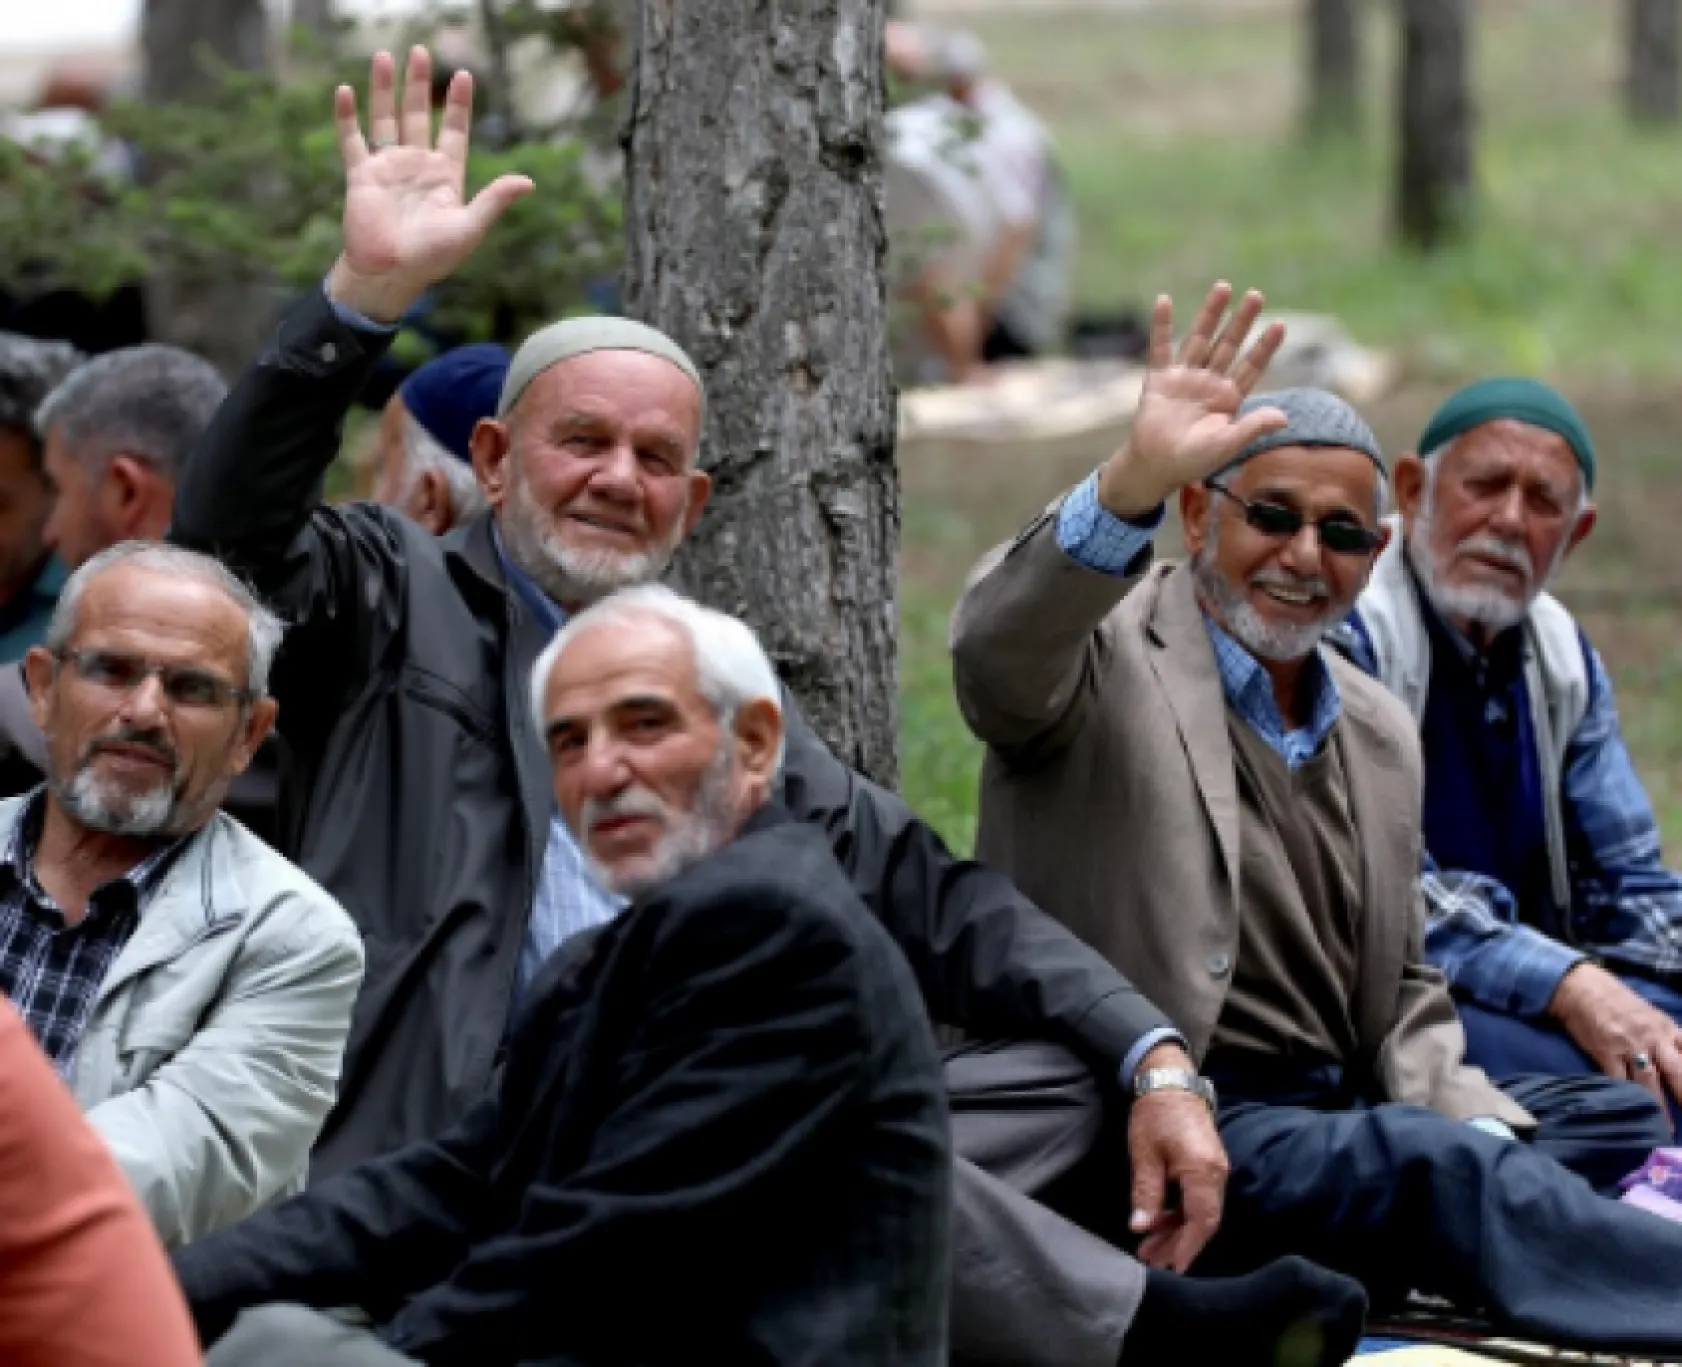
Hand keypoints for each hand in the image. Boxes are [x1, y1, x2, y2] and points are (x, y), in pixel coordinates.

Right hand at [326, 47, 534, 322]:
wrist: (392, 274)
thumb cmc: (433, 258)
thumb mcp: (469, 228)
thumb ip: (494, 201)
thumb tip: (528, 182)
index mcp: (445, 176)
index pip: (453, 131)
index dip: (457, 105)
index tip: (463, 75)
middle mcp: (417, 166)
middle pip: (417, 115)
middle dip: (418, 83)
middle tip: (420, 50)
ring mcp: (388, 168)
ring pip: (385, 119)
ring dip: (384, 89)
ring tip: (385, 55)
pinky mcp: (361, 176)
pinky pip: (353, 140)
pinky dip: (347, 117)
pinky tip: (346, 91)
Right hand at [1096, 282, 1288, 517]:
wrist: (1155, 467)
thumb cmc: (1193, 461)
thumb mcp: (1226, 445)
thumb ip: (1252, 428)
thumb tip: (1283, 417)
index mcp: (1228, 398)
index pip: (1251, 366)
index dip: (1264, 347)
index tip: (1280, 325)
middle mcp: (1208, 382)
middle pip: (1228, 345)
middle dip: (1241, 321)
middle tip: (1256, 295)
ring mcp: (1183, 378)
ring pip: (1199, 340)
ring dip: (1210, 314)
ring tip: (1223, 287)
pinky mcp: (1158, 380)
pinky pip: (1159, 348)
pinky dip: (1160, 326)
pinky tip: (1163, 301)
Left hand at [1127, 1044, 1229, 1272]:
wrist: (1170, 1082)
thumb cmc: (1155, 1114)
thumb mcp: (1144, 1153)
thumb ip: (1146, 1192)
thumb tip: (1141, 1227)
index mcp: (1203, 1170)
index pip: (1201, 1220)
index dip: (1187, 1246)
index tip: (1172, 1267)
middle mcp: (1217, 1173)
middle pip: (1204, 1221)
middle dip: (1178, 1244)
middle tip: (1151, 1260)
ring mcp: (1216, 1170)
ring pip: (1202, 1213)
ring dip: (1178, 1232)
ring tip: (1149, 1247)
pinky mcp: (1210, 1167)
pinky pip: (1200, 1200)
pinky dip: (1182, 1216)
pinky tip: (1160, 1223)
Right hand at [1549, 962, 1681, 1121]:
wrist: (1581, 987)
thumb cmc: (1617, 1002)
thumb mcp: (1652, 1016)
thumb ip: (1669, 1039)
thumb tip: (1679, 1062)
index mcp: (1668, 1028)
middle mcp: (1654, 1037)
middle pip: (1678, 1072)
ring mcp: (1629, 1044)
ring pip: (1650, 1082)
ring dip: (1659, 1107)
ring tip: (1665, 1129)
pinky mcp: (1605, 1050)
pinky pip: (1619, 1079)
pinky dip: (1626, 1096)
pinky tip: (1630, 1110)